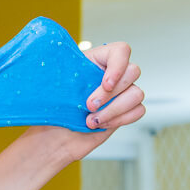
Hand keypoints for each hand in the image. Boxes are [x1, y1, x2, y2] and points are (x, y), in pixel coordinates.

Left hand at [63, 41, 145, 160]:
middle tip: (89, 106)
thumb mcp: (52, 86)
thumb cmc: (51, 111)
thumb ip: (61, 70)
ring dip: (114, 110)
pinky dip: (121, 119)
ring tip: (92, 120)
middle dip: (111, 93)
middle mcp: (110, 74)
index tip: (105, 84)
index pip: (120, 51)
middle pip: (133, 71)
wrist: (54, 139)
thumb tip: (58, 58)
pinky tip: (102, 124)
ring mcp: (120, 93)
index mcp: (94, 61)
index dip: (118, 65)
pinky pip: (138, 110)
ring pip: (137, 93)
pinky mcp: (124, 111)